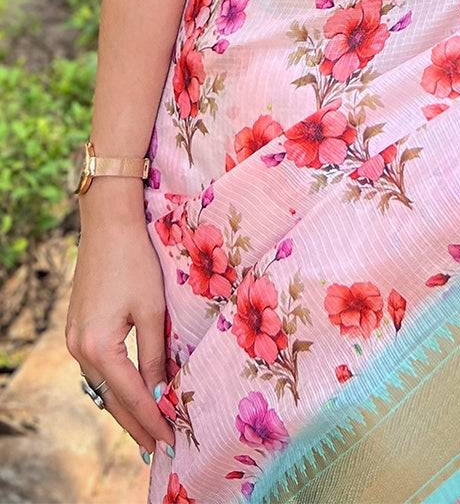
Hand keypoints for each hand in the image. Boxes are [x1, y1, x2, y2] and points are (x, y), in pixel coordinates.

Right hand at [64, 188, 175, 460]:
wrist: (108, 224)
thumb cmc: (135, 260)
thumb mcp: (151, 309)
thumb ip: (156, 354)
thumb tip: (162, 393)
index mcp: (99, 347)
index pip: (131, 396)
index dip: (152, 420)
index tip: (171, 442)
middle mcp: (80, 350)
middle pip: (112, 399)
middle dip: (136, 424)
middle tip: (158, 449)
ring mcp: (75, 340)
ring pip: (102, 387)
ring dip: (125, 407)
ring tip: (147, 429)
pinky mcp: (79, 329)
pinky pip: (98, 370)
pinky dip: (115, 386)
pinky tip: (130, 393)